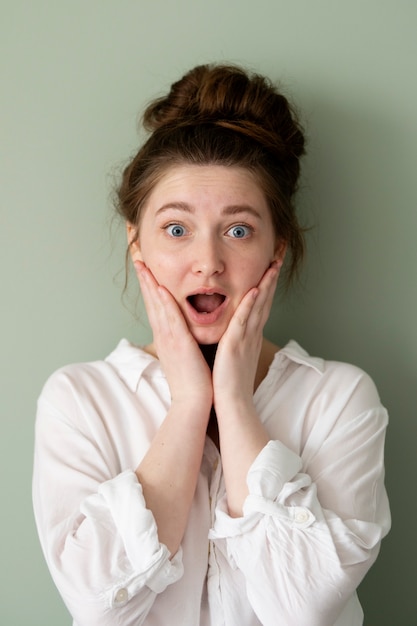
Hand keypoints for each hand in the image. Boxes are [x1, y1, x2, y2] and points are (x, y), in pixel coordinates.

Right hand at [134, 261, 212, 409]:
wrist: (194, 402)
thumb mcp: (185, 355)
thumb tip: (183, 331)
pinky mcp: (179, 345)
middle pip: (151, 301)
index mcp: (166, 336)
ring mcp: (169, 339)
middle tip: (136, 257)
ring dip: (149, 284)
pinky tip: (160, 288)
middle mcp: (163, 335)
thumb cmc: (193, 380)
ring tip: (142, 265)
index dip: (149, 285)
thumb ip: (182, 340)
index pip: (155, 305)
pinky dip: (164, 304)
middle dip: (144, 278)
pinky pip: (171, 320)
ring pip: (157, 306)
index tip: (145, 267)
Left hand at [212, 261, 279, 408]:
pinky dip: (250, 305)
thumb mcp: (235, 354)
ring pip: (258, 306)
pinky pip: (244, 322)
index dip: (268, 283)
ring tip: (273, 264)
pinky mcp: (235, 346)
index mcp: (250, 334)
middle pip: (266, 299)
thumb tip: (235, 330)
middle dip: (272, 276)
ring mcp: (246, 339)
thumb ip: (237, 339)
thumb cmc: (230, 383)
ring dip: (266, 284)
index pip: (261, 303)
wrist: (232, 405)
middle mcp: (252, 333)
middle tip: (281, 254)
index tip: (272, 263)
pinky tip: (255, 290)